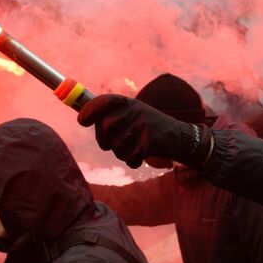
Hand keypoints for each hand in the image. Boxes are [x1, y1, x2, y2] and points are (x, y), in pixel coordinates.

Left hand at [78, 95, 210, 170]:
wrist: (181, 139)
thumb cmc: (151, 129)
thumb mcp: (134, 115)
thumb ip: (112, 115)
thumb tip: (81, 116)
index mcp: (129, 103)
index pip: (103, 101)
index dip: (89, 111)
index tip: (82, 121)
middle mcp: (135, 111)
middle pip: (105, 127)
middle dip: (105, 141)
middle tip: (113, 145)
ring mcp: (143, 125)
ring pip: (116, 146)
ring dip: (122, 153)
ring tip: (134, 149)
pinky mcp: (150, 141)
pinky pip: (130, 157)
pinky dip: (133, 161)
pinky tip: (142, 157)